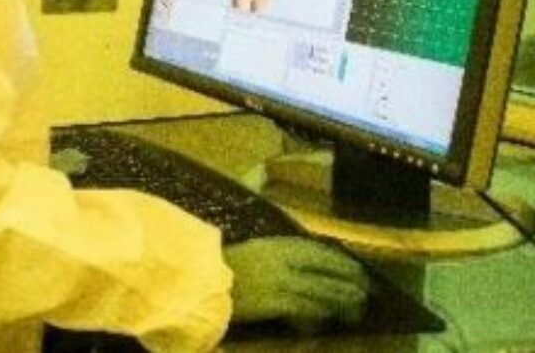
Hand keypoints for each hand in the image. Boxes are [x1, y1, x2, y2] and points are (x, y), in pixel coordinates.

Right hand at [224, 237, 367, 332]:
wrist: (198, 281)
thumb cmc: (222, 267)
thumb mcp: (253, 252)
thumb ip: (277, 254)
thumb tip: (304, 264)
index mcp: (275, 245)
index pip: (317, 251)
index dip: (340, 261)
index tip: (356, 268)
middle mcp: (280, 260)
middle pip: (323, 270)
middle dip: (347, 280)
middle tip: (366, 290)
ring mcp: (277, 281)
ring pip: (319, 291)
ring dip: (340, 300)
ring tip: (356, 308)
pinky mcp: (273, 302)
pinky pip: (304, 309)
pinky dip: (316, 314)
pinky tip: (325, 320)